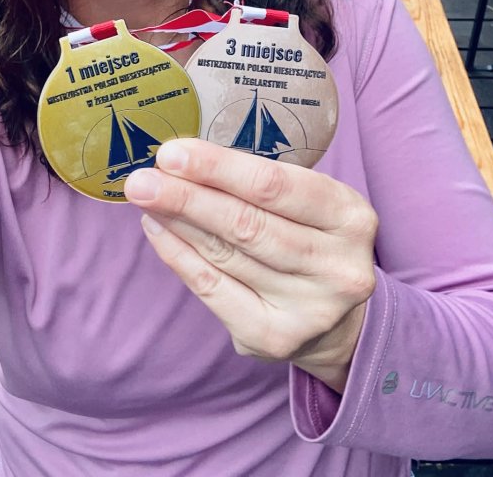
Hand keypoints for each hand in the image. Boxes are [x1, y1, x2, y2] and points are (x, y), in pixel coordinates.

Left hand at [124, 138, 377, 393]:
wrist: (341, 321)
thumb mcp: (311, 203)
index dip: (218, 168)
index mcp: (350, 218)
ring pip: (226, 254)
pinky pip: (213, 289)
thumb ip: (260, 183)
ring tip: (145, 196)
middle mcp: (337, 267)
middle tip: (142, 178)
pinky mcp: (274, 338)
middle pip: (246, 224)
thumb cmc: (313, 239)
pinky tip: (157, 229)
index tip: (172, 153)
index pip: (275, 186)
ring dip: (177, 221)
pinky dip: (178, 256)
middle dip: (186, 197)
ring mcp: (308, 309)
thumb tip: (184, 159)